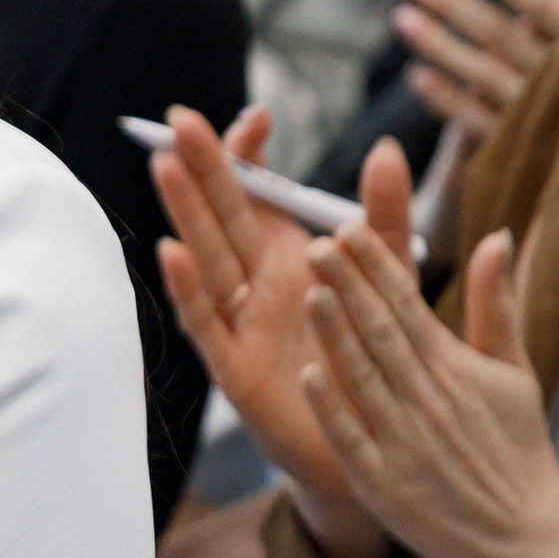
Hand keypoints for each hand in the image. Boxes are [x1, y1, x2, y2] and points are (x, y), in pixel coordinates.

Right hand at [151, 109, 408, 557]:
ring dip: (185, 212)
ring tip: (164, 163)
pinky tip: (171, 251)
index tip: (257, 116)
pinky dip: (188, 288)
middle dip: (202, 167)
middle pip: (224, 214)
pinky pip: (206, 323)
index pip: (261, 194)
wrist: (382, 441)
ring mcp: (243, 323)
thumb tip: (387, 148)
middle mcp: (261, 283)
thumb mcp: (393, 279)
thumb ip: (387, 219)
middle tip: (179, 117)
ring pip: (207, 257)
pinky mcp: (237, 369)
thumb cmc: (379, 360)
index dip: (252, 157)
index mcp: (295, 255)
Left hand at [300, 212, 558, 557]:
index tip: (348, 228)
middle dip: (349, 287)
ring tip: (311, 293)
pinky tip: (309, 375)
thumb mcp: (514, 370)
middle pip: (381, 333)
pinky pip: (352, 439)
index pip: (408, 305)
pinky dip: (332, 408)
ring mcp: (403, 441)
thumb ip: (497, 303)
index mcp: (453, 367)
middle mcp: (426, 398)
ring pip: (364, 379)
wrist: (523, 532)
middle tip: (316, 244)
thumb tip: (496, 236)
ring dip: (337, 337)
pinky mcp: (383, 483)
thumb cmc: (515, 445)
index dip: (376, 266)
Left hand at [392, 0, 558, 136]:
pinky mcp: (525, 147)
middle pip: (497, 34)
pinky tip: (416, 77)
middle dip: (450, 3)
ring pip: (481, 75)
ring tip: (400, 17)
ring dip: (438, 46)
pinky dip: (447, 102)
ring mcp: (540, 113)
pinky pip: (479, 123)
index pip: (537, 1)